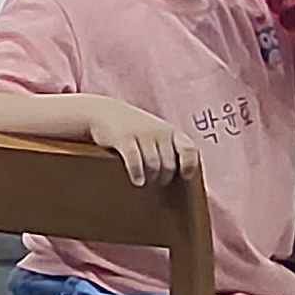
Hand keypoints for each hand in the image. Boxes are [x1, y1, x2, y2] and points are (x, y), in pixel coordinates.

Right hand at [81, 98, 196, 186]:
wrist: (104, 112)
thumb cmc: (134, 129)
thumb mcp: (155, 132)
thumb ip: (168, 148)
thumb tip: (182, 176)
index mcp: (171, 131)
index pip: (189, 150)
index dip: (189, 165)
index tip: (186, 176)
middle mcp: (159, 132)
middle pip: (169, 165)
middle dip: (164, 178)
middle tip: (158, 182)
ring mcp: (142, 134)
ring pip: (154, 165)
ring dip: (151, 178)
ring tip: (146, 182)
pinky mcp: (124, 138)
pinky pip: (135, 161)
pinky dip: (137, 174)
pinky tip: (137, 181)